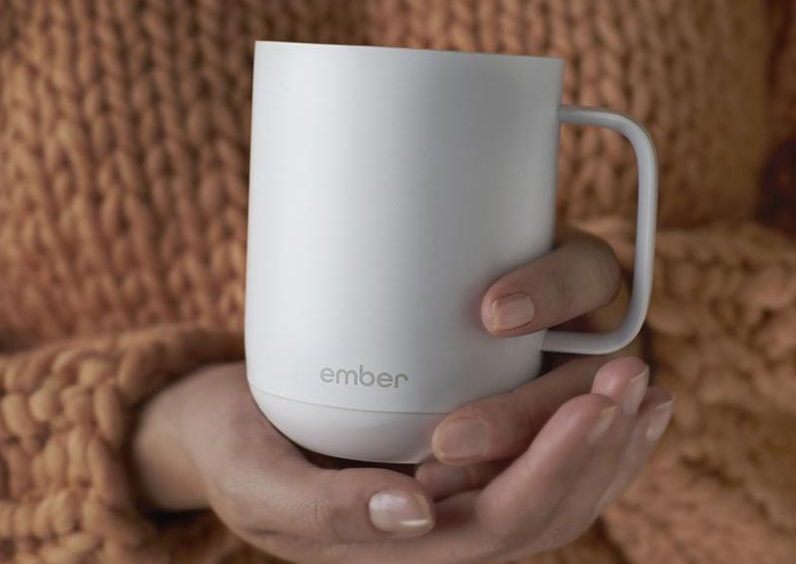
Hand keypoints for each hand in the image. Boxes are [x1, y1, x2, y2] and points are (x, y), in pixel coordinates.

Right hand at [131, 231, 673, 562]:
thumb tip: (416, 512)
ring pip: (552, 492)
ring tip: (645, 388)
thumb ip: (327, 509)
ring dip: (604, 444)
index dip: (553, 471)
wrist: (225, 430)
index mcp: (398, 546)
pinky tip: (608, 399)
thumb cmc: (237, 451)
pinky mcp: (454, 462)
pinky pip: (533, 462)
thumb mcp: (259, 479)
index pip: (500, 525)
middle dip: (596, 449)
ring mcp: (452, 498)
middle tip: (633, 378)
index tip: (590, 405)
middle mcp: (439, 530)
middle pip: (544, 511)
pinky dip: (580, 436)